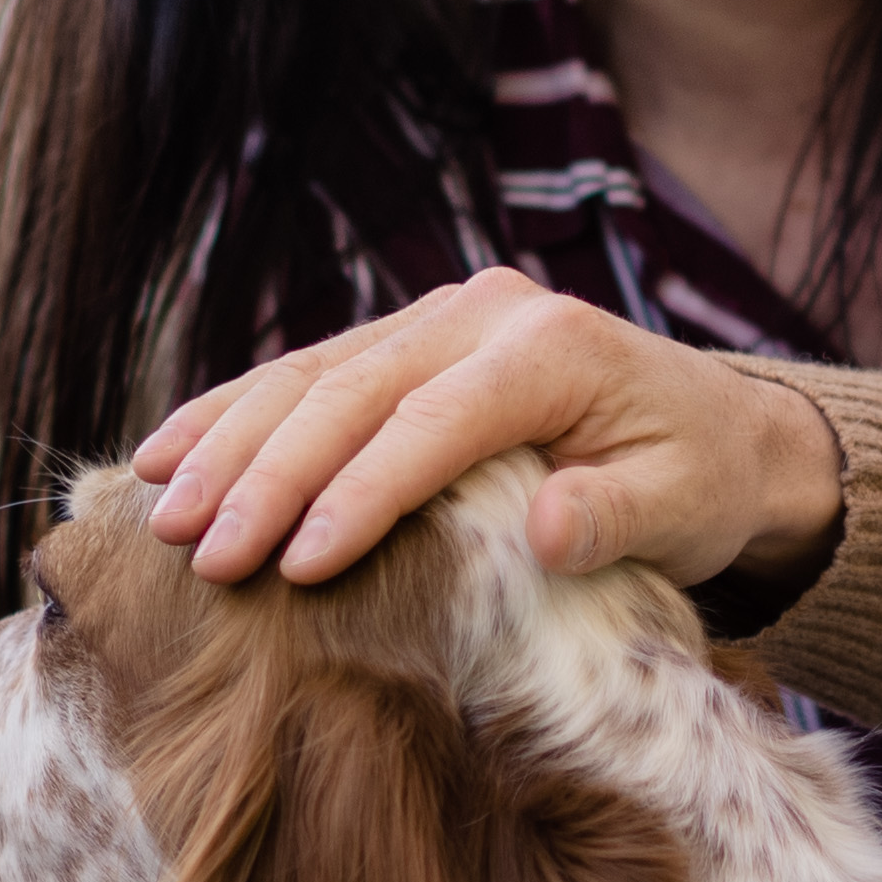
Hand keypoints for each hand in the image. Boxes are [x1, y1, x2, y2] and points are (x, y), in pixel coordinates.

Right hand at [140, 267, 846, 589]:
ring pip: (311, 375)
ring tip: (158, 510)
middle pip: (351, 393)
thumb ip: (618, 517)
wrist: (723, 431)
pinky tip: (164, 453)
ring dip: (227, 442)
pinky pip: (308, 374)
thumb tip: (551, 527)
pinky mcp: (411, 341)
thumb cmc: (702, 478)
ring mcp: (440, 319)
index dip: (358, 495)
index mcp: (551, 348)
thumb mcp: (686, 508)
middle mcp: (484, 315)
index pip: (431, 424)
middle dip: (265, 475)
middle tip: (197, 553)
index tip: (294, 566)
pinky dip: (234, 414)